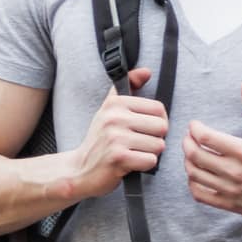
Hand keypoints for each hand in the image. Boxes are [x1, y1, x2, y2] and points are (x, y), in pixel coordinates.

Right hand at [67, 67, 167, 198]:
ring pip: (158, 145)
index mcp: (115, 103)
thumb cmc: (99, 140)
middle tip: (139, 144)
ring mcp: (115, 137)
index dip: (158, 121)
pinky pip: (151, 161)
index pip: (158, 108)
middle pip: (162, 127)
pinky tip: (130, 164)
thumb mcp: (109, 109)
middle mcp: (114, 117)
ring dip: (149, 153)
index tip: (145, 129)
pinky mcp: (118, 157)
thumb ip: (128, 87)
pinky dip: (144, 166)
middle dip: (155, 139)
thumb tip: (147, 71)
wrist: (79, 170)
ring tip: (132, 153)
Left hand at [184, 84, 241, 225]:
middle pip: (195, 156)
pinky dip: (193, 183)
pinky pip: (201, 195)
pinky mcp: (231, 205)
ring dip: (187, 161)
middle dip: (187, 142)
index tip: (195, 125)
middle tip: (189, 136)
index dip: (195, 128)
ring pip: (195, 175)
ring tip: (192, 153)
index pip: (207, 138)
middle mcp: (236, 173)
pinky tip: (197, 174)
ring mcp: (232, 191)